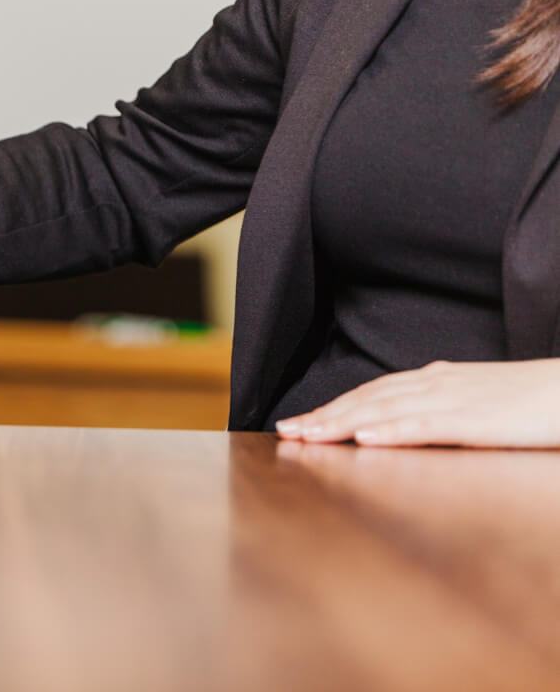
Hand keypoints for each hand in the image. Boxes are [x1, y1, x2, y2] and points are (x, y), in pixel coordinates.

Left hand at [275, 358, 559, 447]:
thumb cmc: (532, 401)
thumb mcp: (478, 401)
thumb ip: (441, 410)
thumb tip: (404, 424)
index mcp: (437, 380)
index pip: (373, 393)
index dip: (333, 406)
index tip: (301, 422)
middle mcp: (437, 384)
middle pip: (368, 400)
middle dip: (324, 415)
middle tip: (286, 431)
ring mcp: (455, 400)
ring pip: (385, 410)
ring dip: (342, 422)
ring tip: (308, 435)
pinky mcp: (475, 421)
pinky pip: (425, 425)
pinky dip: (391, 431)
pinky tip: (365, 439)